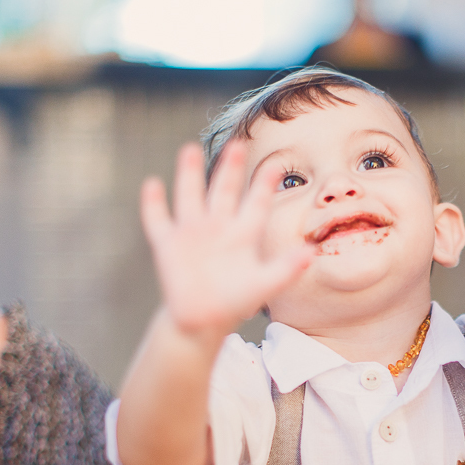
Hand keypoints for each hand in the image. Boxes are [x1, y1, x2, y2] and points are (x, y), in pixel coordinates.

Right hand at [141, 142, 312, 338]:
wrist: (202, 321)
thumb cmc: (235, 302)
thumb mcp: (264, 285)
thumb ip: (286, 269)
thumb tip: (312, 253)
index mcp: (242, 235)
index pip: (255, 203)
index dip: (264, 185)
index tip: (276, 164)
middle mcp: (217, 228)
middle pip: (223, 191)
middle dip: (229, 169)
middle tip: (237, 144)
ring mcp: (191, 234)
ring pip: (190, 196)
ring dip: (189, 174)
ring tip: (190, 148)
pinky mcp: (167, 246)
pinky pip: (158, 220)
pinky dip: (154, 204)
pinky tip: (152, 184)